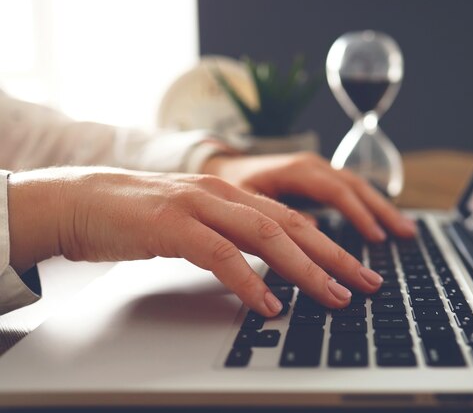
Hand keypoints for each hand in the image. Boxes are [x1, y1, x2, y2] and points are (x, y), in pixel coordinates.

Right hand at [8, 167, 385, 316]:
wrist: (81, 200)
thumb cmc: (140, 216)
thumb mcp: (198, 224)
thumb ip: (232, 239)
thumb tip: (268, 271)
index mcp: (233, 195)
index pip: (295, 221)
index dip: (331, 246)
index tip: (358, 272)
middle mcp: (224, 195)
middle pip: (293, 227)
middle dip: (335, 257)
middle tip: (365, 284)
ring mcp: (200, 206)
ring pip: (267, 237)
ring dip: (305, 270)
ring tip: (332, 296)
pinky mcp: (173, 225)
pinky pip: (221, 255)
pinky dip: (249, 280)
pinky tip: (269, 303)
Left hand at [203, 152, 415, 240]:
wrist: (221, 167)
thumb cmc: (230, 185)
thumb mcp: (245, 201)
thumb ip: (274, 215)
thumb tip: (314, 230)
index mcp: (296, 169)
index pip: (336, 190)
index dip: (357, 214)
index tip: (375, 237)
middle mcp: (313, 166)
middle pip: (356, 186)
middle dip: (381, 212)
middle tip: (405, 236)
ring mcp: (318, 170)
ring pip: (358, 187)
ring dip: (382, 208)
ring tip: (406, 231)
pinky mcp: (319, 180)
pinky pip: (351, 190)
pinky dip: (369, 206)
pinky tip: (382, 223)